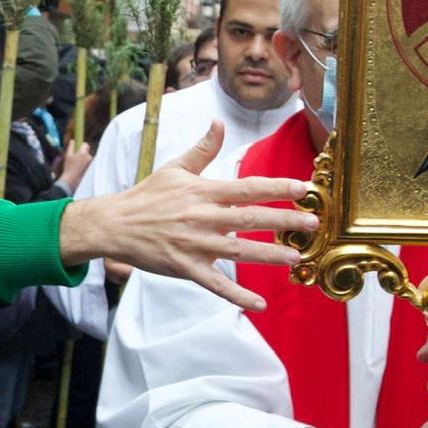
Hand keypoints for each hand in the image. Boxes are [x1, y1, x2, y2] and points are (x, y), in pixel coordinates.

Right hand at [56, 141, 93, 194]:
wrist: (72, 180)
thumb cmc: (69, 168)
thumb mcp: (68, 155)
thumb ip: (71, 147)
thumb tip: (72, 141)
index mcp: (83, 153)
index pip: (86, 144)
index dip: (82, 145)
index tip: (78, 147)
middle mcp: (89, 157)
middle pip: (87, 151)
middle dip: (82, 152)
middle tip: (75, 157)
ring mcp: (90, 163)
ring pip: (87, 157)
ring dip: (83, 158)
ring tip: (76, 164)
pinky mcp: (91, 168)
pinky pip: (88, 163)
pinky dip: (85, 164)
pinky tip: (79, 168)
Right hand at [58, 122, 316, 312]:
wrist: (115, 225)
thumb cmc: (147, 196)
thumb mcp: (174, 168)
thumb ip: (202, 149)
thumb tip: (219, 123)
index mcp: (203, 192)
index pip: (247, 188)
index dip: (276, 187)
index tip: (303, 187)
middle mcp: (203, 218)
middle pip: (250, 219)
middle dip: (284, 220)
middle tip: (312, 222)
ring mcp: (195, 245)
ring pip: (239, 251)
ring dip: (270, 255)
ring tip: (297, 256)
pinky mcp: (187, 268)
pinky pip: (216, 285)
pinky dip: (237, 296)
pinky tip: (259, 304)